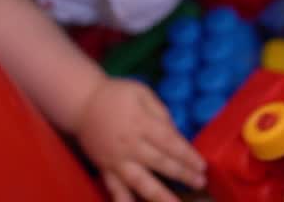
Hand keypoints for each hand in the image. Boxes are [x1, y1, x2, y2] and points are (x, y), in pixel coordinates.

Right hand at [75, 77, 206, 200]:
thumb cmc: (115, 95)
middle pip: (160, 163)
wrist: (81, 103)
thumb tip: (175, 134)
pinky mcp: (105, 169)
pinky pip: (115, 189)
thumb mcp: (141, 92)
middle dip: (182, 174)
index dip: (187, 155)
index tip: (202, 165)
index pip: (169, 142)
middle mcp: (130, 145)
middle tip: (200, 182)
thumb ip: (160, 112)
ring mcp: (117, 160)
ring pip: (140, 182)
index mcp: (141, 123)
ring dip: (160, 196)